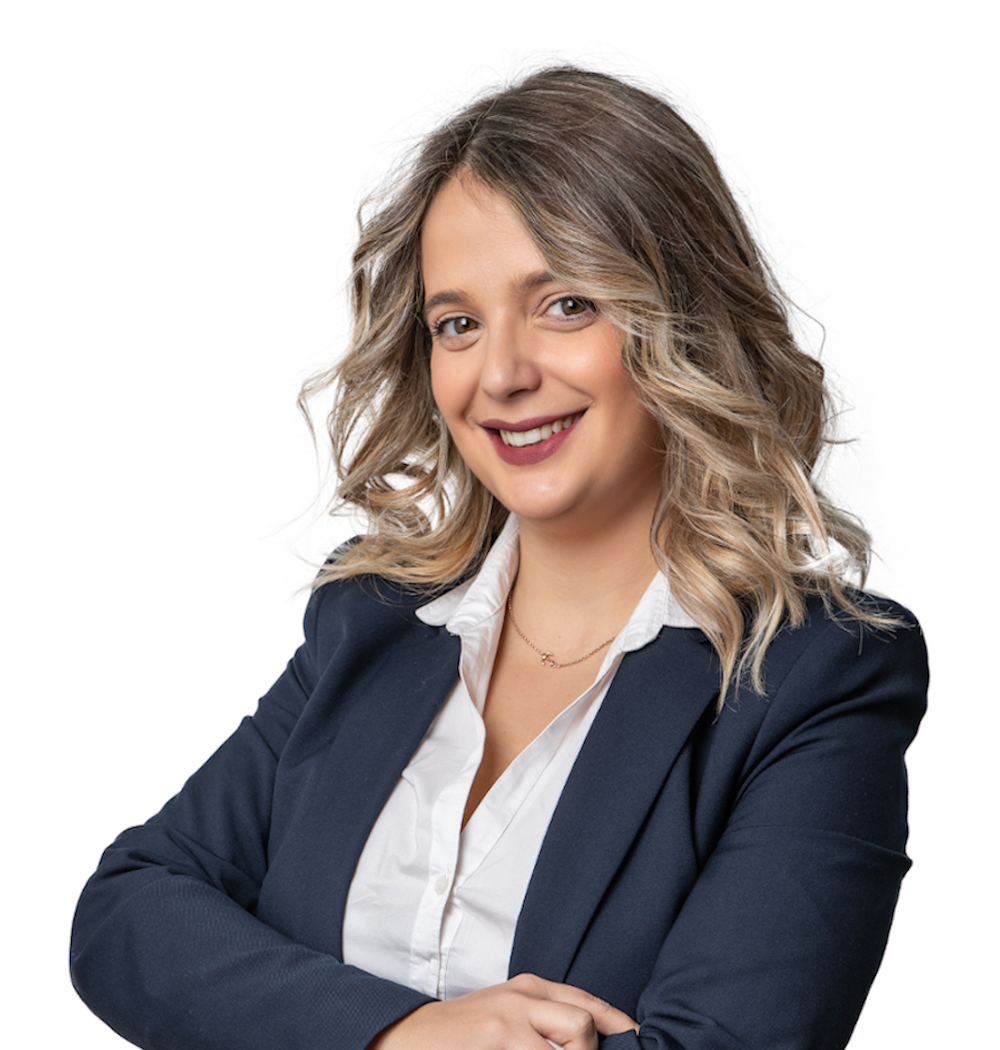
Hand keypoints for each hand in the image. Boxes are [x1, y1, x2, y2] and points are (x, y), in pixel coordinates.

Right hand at [368, 973, 637, 1049]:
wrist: (408, 1037)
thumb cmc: (465, 1032)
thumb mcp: (510, 1011)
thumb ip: (549, 1018)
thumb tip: (598, 1037)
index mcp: (530, 987)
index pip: (589, 1004)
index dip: (621, 1029)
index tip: (637, 1044)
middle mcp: (520, 999)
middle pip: (583, 1025)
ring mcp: (504, 1026)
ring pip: (567, 1044)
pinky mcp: (493, 1046)